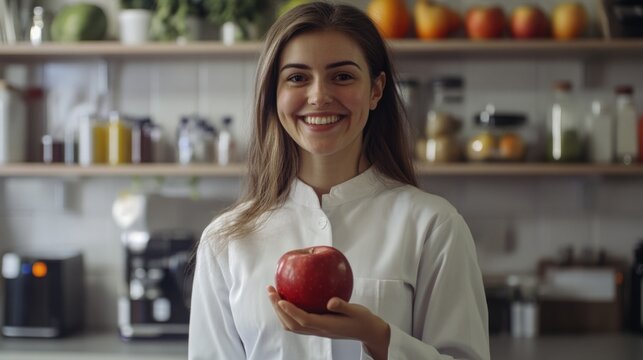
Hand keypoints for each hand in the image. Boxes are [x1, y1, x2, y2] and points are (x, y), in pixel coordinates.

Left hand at [267, 285, 389, 358]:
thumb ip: (344, 306)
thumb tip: (330, 301)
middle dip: (278, 308)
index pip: (304, 320)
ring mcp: (316, 330)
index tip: (280, 299)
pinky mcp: (316, 327)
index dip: (290, 311)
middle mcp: (318, 330)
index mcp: (327, 326)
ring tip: (273, 293)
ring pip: (292, 325)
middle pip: (292, 323)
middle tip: (270, 290)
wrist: (366, 332)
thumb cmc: (362, 320)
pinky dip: (286, 312)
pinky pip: (296, 322)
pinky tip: (286, 298)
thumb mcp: (357, 311)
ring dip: (279, 311)